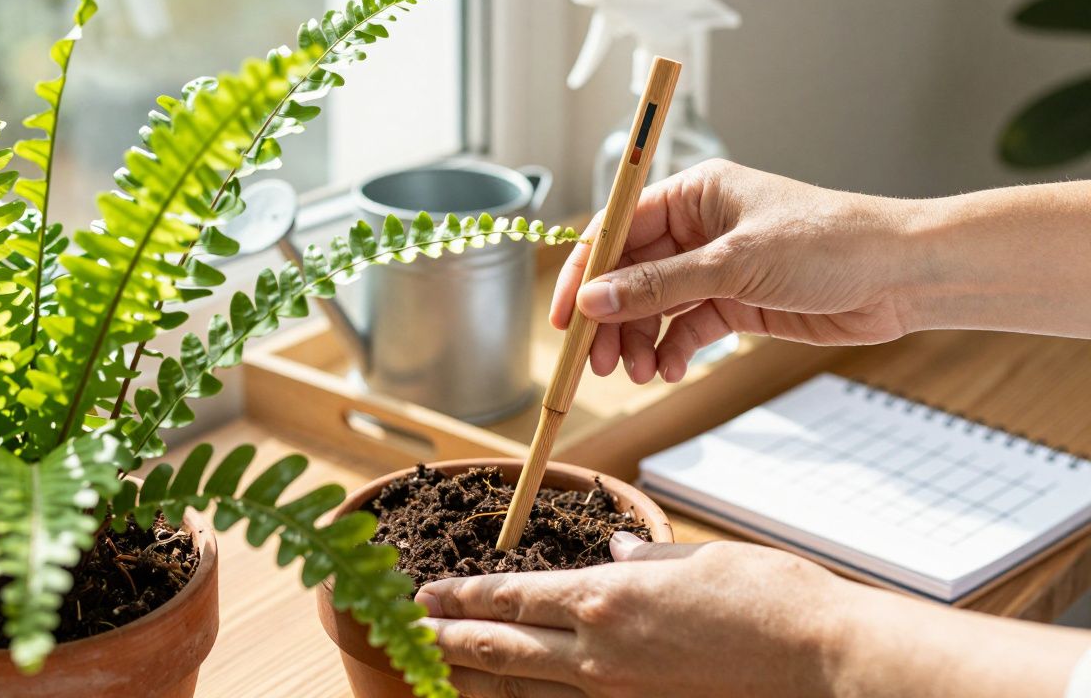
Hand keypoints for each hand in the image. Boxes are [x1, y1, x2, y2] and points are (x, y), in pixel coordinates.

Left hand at [414, 535, 848, 697]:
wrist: (824, 662)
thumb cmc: (770, 599)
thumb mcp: (701, 561)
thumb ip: (649, 559)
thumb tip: (617, 552)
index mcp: (607, 596)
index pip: (514, 595)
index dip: (465, 594)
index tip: (428, 590)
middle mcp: (598, 650)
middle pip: (502, 645)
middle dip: (450, 634)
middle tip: (411, 626)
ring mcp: (617, 691)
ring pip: (525, 684)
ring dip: (477, 672)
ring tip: (441, 662)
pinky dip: (530, 697)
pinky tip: (513, 692)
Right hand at [551, 159, 920, 383]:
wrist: (901, 276)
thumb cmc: (830, 244)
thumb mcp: (735, 265)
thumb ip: (660, 285)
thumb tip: (593, 300)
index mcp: (694, 194)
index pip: (617, 229)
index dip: (585, 272)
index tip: (566, 317)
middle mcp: (699, 228)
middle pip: (630, 273)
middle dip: (611, 318)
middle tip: (597, 363)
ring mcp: (716, 267)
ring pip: (654, 306)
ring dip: (640, 341)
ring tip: (640, 373)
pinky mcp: (737, 302)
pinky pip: (686, 327)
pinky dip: (673, 350)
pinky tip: (671, 370)